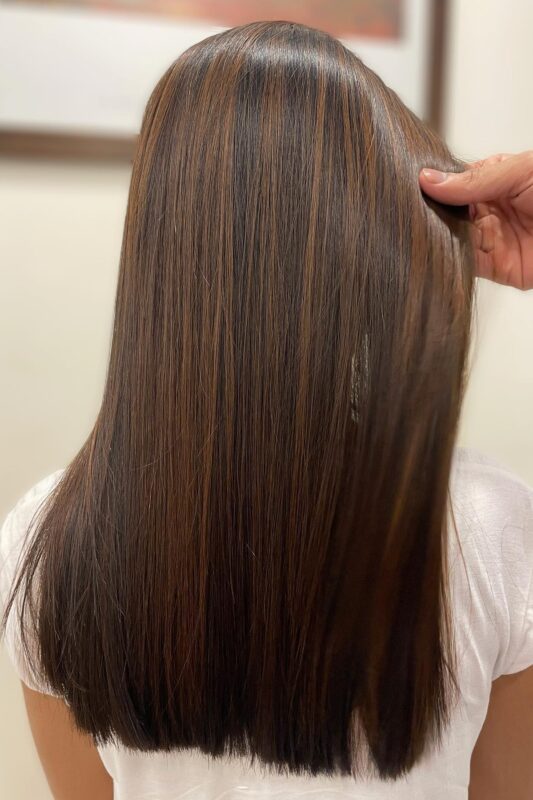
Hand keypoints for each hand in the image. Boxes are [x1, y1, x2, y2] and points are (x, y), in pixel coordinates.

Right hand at [419, 151, 532, 289]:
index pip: (451, 183)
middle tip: (411, 209)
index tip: (411, 185)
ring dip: (438, 236)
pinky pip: (467, 264)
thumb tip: (429, 180)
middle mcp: (489, 210)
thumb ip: (474, 180)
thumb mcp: (520, 171)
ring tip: (420, 228)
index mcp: (493, 180)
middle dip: (431, 212)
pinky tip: (439, 248)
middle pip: (448, 213)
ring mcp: (492, 239)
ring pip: (452, 239)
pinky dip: (451, 259)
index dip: (432, 185)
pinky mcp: (497, 267)